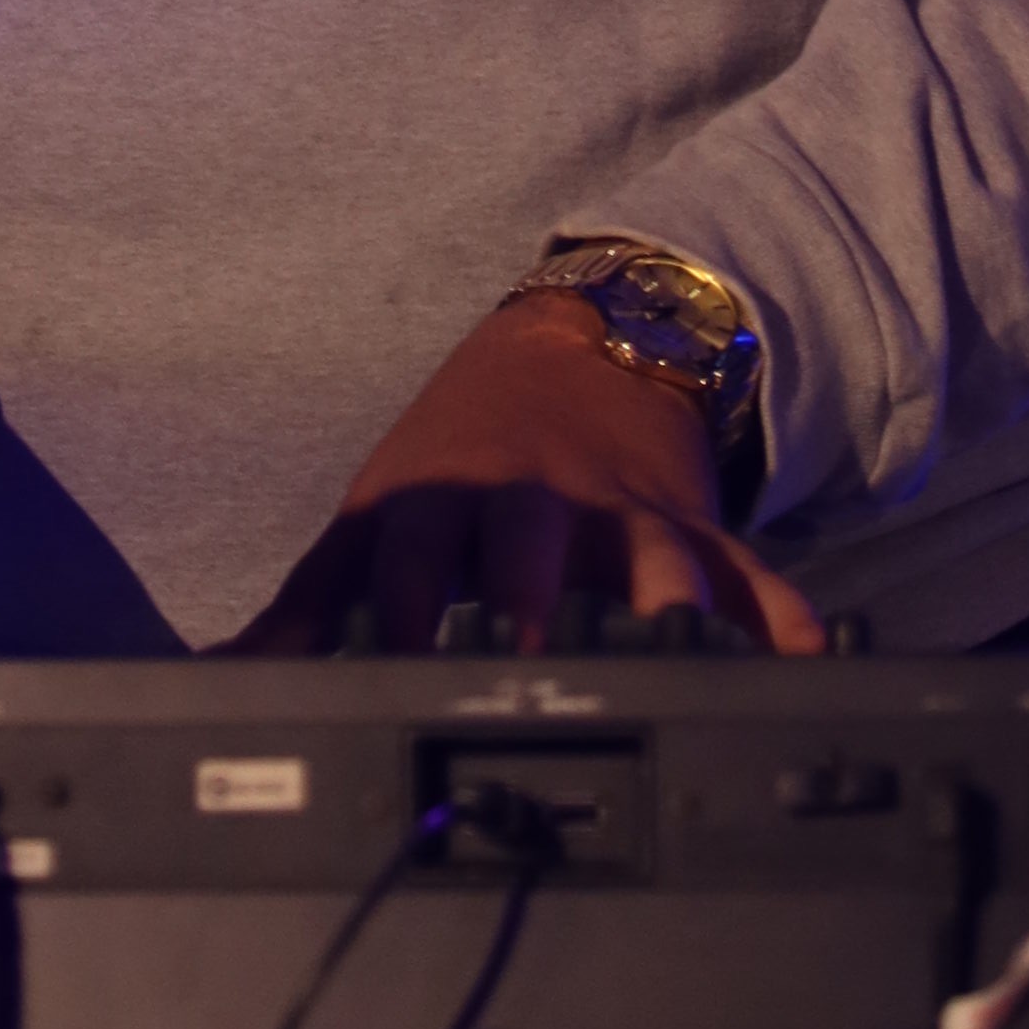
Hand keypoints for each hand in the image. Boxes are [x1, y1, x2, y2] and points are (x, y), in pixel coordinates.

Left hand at [227, 299, 826, 658]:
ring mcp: (619, 508)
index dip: (405, 601)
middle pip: (531, 536)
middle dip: (532, 588)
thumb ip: (308, 607)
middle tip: (538, 649)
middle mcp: (534, 497)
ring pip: (646, 548)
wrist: (577, 343)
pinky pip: (746, 567)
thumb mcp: (378, 513)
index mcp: (448, 496)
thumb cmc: (460, 453)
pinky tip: (810, 655)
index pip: (416, 545)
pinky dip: (781, 611)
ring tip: (685, 645)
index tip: (401, 660)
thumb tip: (218, 686)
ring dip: (664, 595)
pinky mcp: (691, 524)